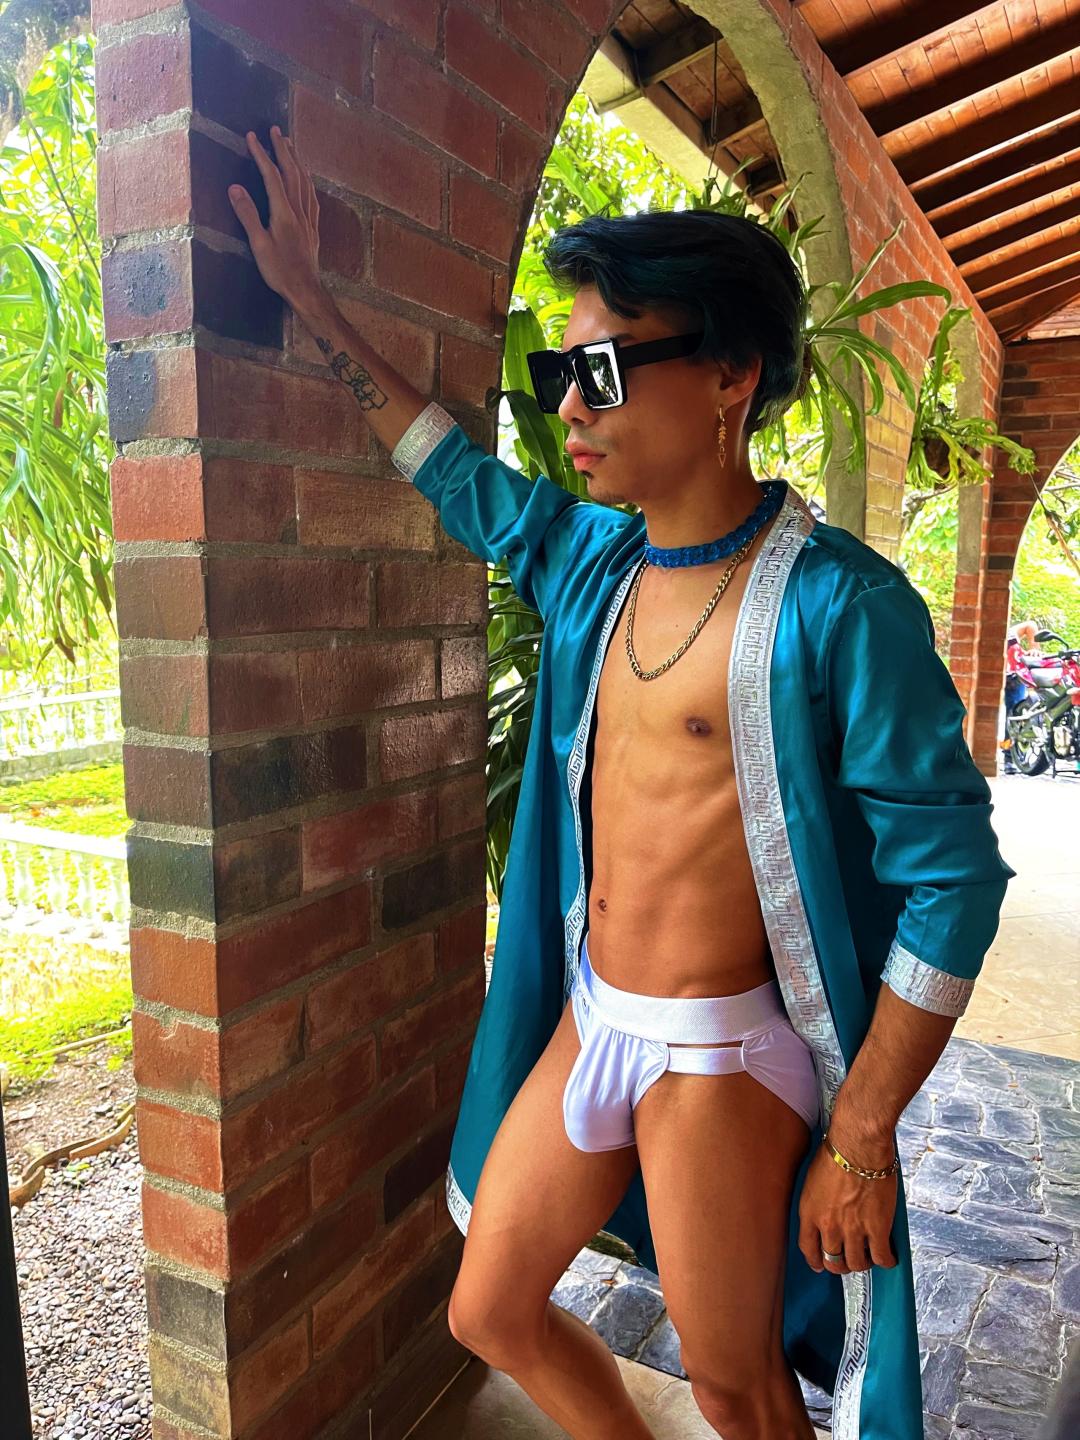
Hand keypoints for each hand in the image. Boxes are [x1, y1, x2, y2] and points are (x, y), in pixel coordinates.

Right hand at [228, 126, 322, 310]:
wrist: (306, 290)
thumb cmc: (280, 271)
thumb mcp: (258, 245)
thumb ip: (247, 215)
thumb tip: (234, 187)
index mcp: (284, 213)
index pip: (272, 176)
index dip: (262, 154)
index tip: (252, 136)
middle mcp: (299, 212)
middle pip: (292, 173)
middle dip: (283, 149)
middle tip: (275, 130)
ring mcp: (308, 219)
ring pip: (305, 182)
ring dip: (297, 161)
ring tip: (290, 145)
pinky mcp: (313, 228)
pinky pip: (312, 197)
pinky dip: (307, 181)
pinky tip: (306, 179)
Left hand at [797, 1135, 898, 1274]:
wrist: (858, 1145)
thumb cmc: (836, 1152)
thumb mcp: (813, 1179)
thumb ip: (817, 1201)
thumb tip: (826, 1211)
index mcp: (810, 1213)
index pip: (808, 1248)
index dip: (815, 1260)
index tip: (820, 1264)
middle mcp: (829, 1226)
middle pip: (833, 1261)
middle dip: (840, 1264)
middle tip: (848, 1260)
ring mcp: (853, 1230)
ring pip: (857, 1263)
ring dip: (863, 1263)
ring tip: (869, 1256)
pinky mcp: (877, 1229)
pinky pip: (882, 1257)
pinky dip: (886, 1260)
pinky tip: (889, 1256)